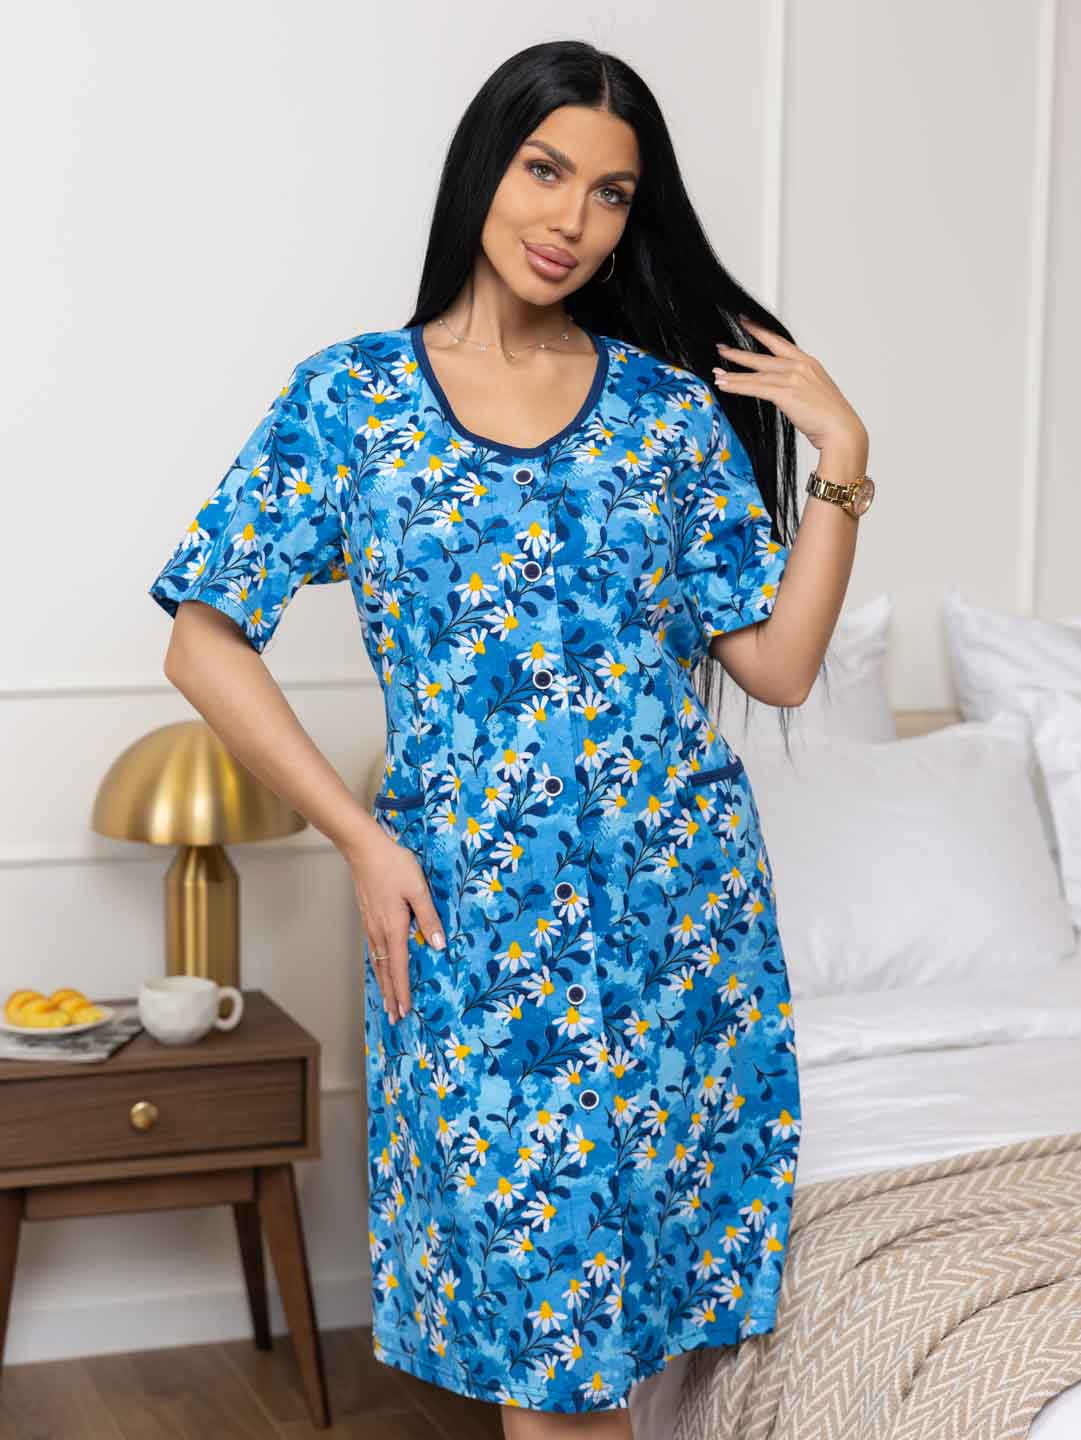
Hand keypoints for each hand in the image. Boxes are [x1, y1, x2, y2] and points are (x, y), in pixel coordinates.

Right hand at [346, 826, 445, 1023]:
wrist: (363, 848)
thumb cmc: (394, 865)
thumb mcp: (419, 889)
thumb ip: (429, 918)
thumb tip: (438, 946)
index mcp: (393, 927)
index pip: (399, 967)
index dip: (402, 991)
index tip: (405, 1012)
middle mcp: (379, 931)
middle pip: (384, 971)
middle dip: (391, 996)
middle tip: (394, 1018)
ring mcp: (370, 925)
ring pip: (376, 962)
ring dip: (383, 984)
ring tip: (387, 1001)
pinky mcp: (367, 917)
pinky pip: (372, 950)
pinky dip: (377, 966)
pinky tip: (380, 968)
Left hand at [713, 315, 867, 458]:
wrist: (841, 429)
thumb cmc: (831, 416)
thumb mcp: (815, 392)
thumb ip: (799, 385)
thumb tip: (784, 389)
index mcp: (808, 363)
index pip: (779, 342)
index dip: (760, 331)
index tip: (745, 322)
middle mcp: (799, 366)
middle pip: (762, 356)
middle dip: (738, 352)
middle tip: (721, 347)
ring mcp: (792, 378)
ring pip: (755, 373)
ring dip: (733, 373)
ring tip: (717, 372)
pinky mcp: (786, 393)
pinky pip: (755, 387)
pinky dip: (737, 386)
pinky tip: (724, 385)